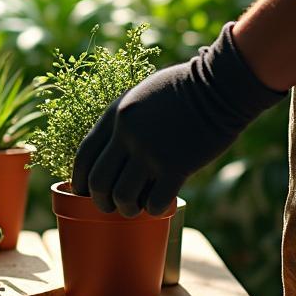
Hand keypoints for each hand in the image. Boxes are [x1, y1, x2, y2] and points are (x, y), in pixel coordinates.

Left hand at [72, 24, 284, 216]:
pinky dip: (153, 209)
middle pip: (98, 181)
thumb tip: (113, 149)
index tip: (81, 191)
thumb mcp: (139, 95)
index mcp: (114, 115)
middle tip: (109, 206)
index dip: (78, 178)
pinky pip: (154, 201)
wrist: (217, 86)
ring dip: (126, 208)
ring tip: (135, 208)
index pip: (84, 155)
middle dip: (100, 200)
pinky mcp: (177, 166)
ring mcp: (150, 151)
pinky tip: (158, 205)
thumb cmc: (180, 88)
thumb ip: (123, 120)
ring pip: (122, 196)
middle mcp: (126, 135)